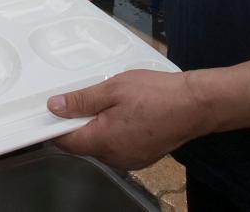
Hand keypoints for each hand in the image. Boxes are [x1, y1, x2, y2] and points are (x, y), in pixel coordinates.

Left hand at [48, 70, 212, 169]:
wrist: (196, 105)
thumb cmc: (156, 94)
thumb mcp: (112, 88)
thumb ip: (82, 100)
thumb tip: (55, 107)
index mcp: (103, 142)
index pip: (65, 141)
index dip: (55, 125)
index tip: (54, 109)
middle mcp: (114, 158)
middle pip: (82, 144)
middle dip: (80, 122)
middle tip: (89, 96)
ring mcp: (130, 160)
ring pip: (100, 145)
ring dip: (98, 126)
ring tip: (112, 102)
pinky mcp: (142, 157)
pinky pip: (117, 147)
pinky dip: (114, 132)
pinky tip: (125, 113)